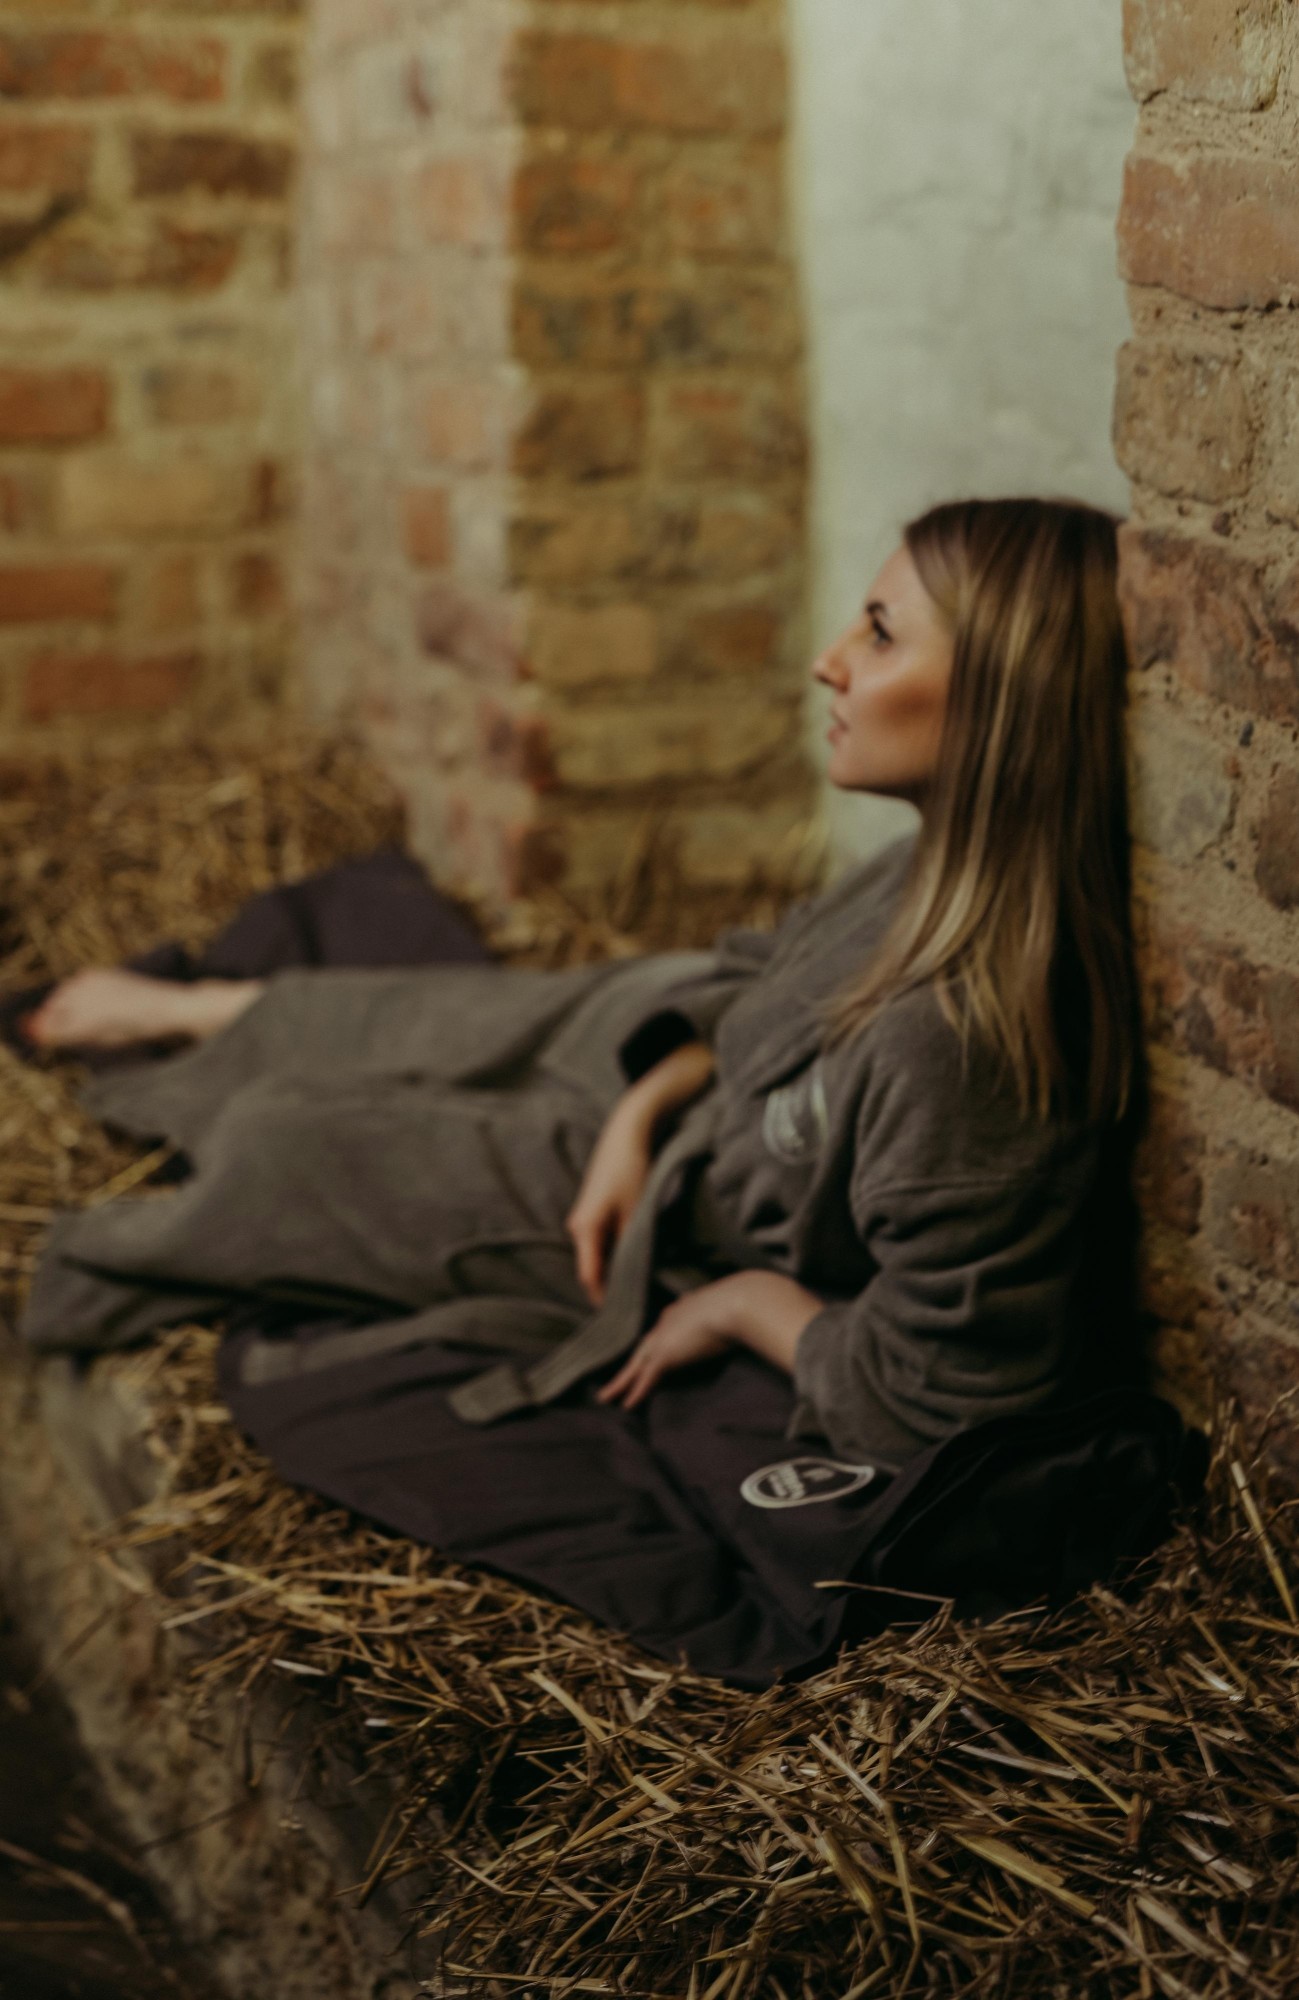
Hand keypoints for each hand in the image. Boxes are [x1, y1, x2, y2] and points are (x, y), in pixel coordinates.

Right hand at [565, 1099, 652, 1304]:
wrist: (626, 1134)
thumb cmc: (633, 1171)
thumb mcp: (637, 1213)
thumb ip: (632, 1247)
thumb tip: (635, 1277)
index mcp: (586, 1230)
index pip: (590, 1277)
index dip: (605, 1299)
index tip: (624, 1318)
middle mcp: (578, 1227)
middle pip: (592, 1268)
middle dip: (611, 1287)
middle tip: (637, 1304)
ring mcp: (583, 1219)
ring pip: (597, 1255)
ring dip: (613, 1269)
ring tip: (638, 1284)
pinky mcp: (591, 1211)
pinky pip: (599, 1242)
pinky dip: (612, 1253)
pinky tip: (632, 1258)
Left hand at [596, 1270, 824, 1410]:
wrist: (744, 1301)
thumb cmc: (750, 1302)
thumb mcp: (741, 1309)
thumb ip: (742, 1319)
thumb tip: (757, 1325)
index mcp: (687, 1307)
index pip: (665, 1328)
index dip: (656, 1342)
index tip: (648, 1352)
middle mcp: (671, 1319)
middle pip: (643, 1347)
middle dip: (629, 1364)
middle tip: (614, 1379)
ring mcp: (665, 1337)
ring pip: (636, 1365)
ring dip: (622, 1382)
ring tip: (607, 1396)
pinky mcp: (666, 1355)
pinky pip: (644, 1379)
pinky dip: (634, 1393)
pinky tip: (625, 1406)